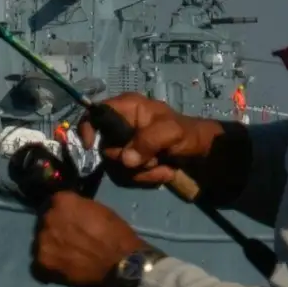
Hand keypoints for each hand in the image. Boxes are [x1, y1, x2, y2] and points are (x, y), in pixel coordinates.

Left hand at [30, 191, 148, 286]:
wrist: (121, 262)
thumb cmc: (115, 233)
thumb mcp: (98, 209)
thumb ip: (78, 208)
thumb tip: (70, 212)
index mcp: (62, 201)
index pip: (52, 203)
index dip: (60, 213)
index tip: (67, 220)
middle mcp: (48, 217)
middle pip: (45, 221)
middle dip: (54, 228)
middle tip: (67, 239)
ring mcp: (43, 240)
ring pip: (40, 241)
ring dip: (50, 246)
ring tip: (64, 255)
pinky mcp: (43, 261)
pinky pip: (38, 262)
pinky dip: (47, 265)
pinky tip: (59, 267)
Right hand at [79, 93, 222, 188]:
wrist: (201, 151)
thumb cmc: (186, 132)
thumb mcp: (170, 131)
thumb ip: (147, 141)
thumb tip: (125, 160)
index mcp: (126, 108)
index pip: (94, 113)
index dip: (87, 129)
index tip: (91, 147)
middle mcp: (121, 127)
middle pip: (105, 149)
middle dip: (129, 161)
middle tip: (153, 160)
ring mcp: (125, 146)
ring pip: (116, 167)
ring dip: (142, 172)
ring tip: (164, 167)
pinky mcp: (132, 162)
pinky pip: (126, 177)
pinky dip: (146, 178)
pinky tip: (164, 173)